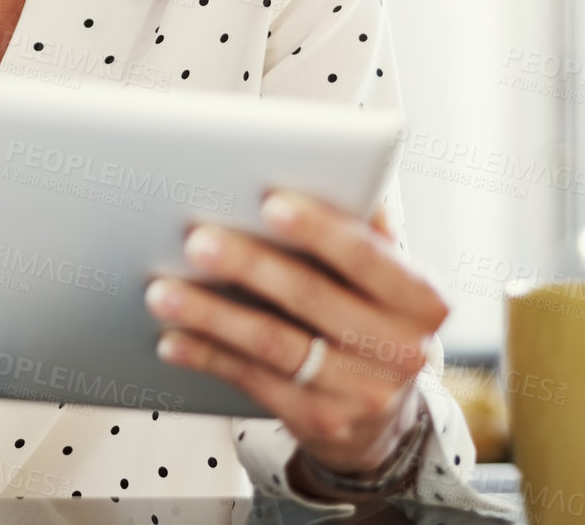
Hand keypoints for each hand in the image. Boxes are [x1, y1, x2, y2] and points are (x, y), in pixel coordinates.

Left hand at [143, 191, 448, 480]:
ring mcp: (362, 393)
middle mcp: (403, 350)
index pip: (367, 255)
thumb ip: (364, 225)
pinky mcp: (321, 422)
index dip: (318, 229)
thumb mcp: (387, 273)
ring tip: (162, 290)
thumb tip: (331, 162)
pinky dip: (208, 356)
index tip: (269, 202)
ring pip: (274, 344)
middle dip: (249, 265)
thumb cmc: (373, 311)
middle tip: (195, 240)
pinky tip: (172, 338)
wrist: (385, 409)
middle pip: (312, 298)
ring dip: (212, 315)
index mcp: (423, 298)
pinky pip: (253, 381)